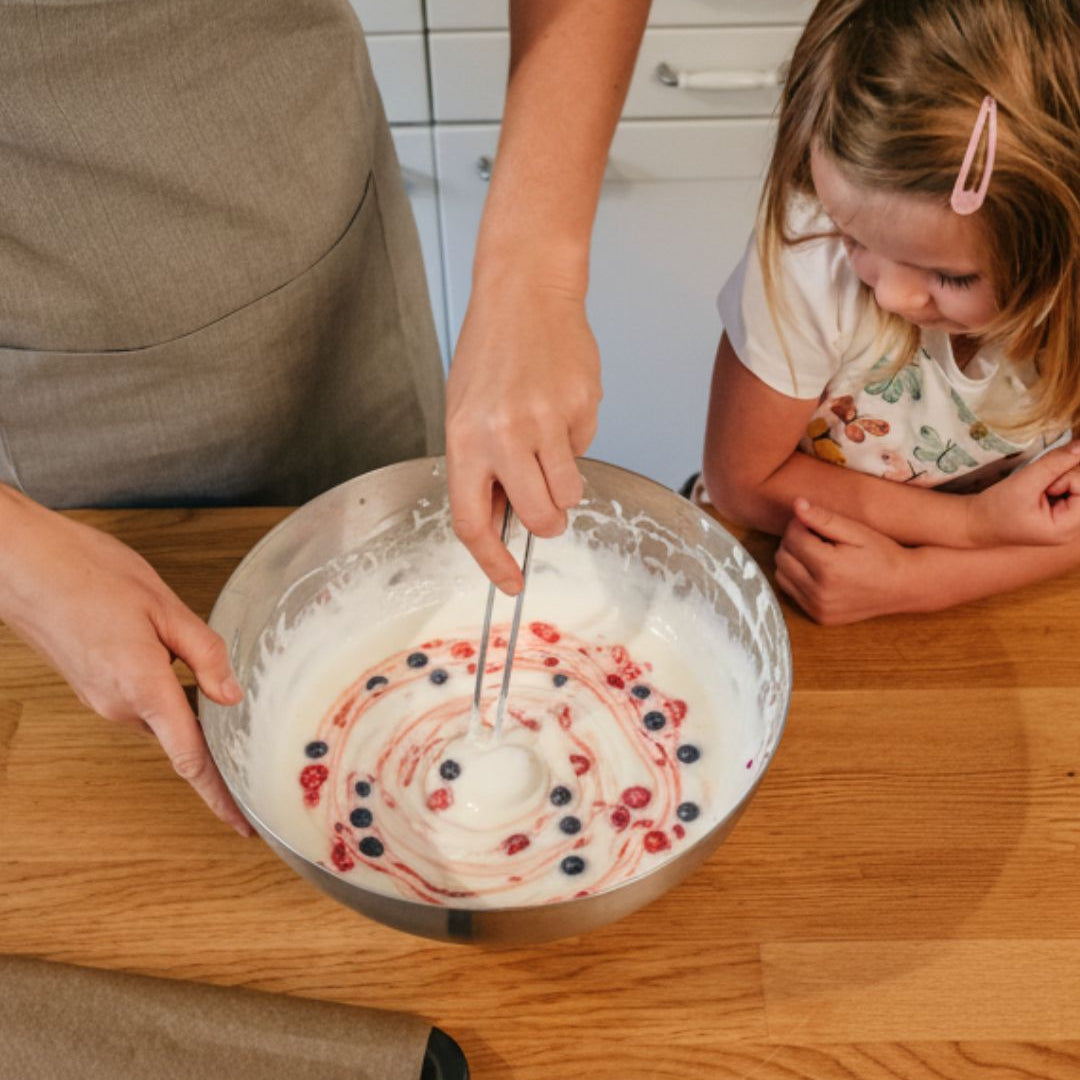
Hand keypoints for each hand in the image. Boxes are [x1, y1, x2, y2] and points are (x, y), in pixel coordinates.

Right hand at [0, 490, 251, 835]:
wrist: (22, 563)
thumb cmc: (89, 574)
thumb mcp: (164, 607)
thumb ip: (203, 654)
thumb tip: (231, 696)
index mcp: (142, 689)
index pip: (190, 758)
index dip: (219, 797)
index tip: (243, 825)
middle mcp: (119, 705)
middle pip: (183, 740)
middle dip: (218, 748)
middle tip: (259, 755)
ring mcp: (102, 698)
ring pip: (163, 718)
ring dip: (193, 716)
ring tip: (229, 705)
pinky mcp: (93, 686)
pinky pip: (144, 702)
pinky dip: (171, 699)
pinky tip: (188, 675)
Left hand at [446, 270, 600, 591]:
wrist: (527, 292)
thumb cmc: (492, 352)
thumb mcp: (465, 413)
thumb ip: (480, 468)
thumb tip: (502, 520)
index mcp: (465, 440)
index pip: (473, 522)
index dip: (492, 561)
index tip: (508, 582)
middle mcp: (503, 435)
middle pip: (538, 517)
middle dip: (547, 522)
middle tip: (546, 502)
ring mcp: (546, 421)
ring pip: (570, 492)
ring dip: (565, 481)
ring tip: (549, 438)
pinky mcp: (582, 407)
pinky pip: (586, 448)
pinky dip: (576, 437)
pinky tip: (560, 402)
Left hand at [775, 498, 919, 624]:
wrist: (905, 586)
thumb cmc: (883, 554)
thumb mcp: (856, 531)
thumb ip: (823, 518)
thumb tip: (796, 504)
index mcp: (829, 567)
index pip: (792, 537)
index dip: (799, 523)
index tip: (811, 519)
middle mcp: (819, 592)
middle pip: (782, 556)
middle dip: (793, 541)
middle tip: (814, 535)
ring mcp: (818, 607)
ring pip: (781, 575)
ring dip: (791, 560)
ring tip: (815, 552)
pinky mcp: (819, 617)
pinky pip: (792, 593)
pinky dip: (797, 579)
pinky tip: (816, 571)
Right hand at [966, 443, 1079, 546]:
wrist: (977, 522)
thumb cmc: (996, 508)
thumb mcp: (1024, 482)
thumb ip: (1055, 462)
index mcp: (1065, 528)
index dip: (1067, 478)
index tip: (1042, 487)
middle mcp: (1072, 529)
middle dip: (1064, 478)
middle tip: (1039, 488)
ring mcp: (1069, 523)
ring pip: (1079, 487)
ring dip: (1060, 480)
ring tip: (1037, 491)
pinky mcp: (1063, 515)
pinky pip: (1073, 491)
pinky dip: (1058, 484)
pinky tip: (1042, 493)